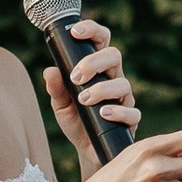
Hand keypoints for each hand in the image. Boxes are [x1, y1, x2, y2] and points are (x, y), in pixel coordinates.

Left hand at [42, 18, 141, 157]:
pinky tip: (103, 113)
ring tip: (84, 100)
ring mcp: (124, 98)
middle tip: (76, 76)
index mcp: (98, 69)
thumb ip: (56, 88)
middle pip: (114, 55)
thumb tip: (50, 71)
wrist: (87, 151)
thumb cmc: (77, 122)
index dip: (91, 30)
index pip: (100, 41)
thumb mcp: (60, 105)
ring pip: (122, 83)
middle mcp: (113, 78)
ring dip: (101, 89)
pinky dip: (117, 112)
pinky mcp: (130, 119)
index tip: (75, 32)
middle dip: (94, 62)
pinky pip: (131, 112)